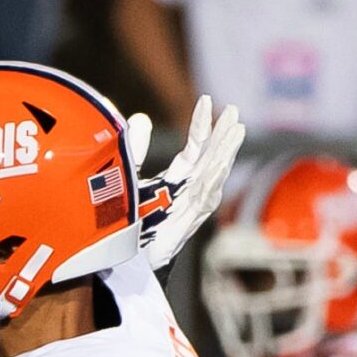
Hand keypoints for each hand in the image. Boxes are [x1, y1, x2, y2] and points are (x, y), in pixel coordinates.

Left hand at [129, 97, 244, 270]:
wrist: (119, 256)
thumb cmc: (129, 219)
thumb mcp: (129, 175)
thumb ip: (136, 148)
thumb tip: (141, 116)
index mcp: (178, 178)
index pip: (196, 146)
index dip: (202, 124)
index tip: (206, 100)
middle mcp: (188, 190)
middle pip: (212, 158)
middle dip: (225, 136)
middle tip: (235, 112)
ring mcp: (189, 207)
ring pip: (213, 176)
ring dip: (225, 154)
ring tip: (236, 132)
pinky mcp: (184, 225)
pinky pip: (202, 201)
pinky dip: (211, 182)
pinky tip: (218, 166)